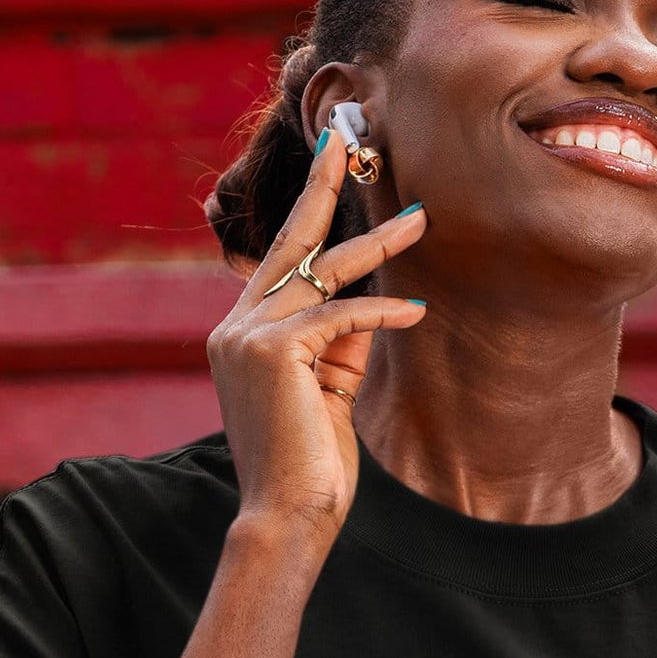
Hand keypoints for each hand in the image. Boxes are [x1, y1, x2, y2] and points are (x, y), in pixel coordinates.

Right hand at [206, 130, 426, 540]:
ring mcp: (247, 335)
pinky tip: (416, 311)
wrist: (287, 518)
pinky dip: (381, 313)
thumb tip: (378, 299)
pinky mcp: (273, 350)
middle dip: (323, 186)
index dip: (313, 215)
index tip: (337, 169)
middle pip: (290, 243)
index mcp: (241, 335)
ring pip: (321, 271)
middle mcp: (235, 327)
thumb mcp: (332, 392)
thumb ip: (344, 343)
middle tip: (352, 139)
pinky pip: (340, 315)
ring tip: (421, 220)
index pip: (283, 264)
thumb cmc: (311, 466)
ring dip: (377, 244)